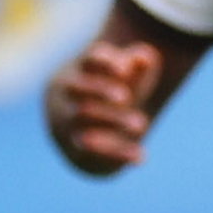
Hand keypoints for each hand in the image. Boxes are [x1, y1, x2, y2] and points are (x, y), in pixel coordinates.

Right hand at [45, 38, 159, 173]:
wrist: (79, 131)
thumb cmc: (106, 96)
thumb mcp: (122, 81)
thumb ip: (134, 67)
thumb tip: (145, 56)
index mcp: (79, 71)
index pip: (89, 60)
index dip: (104, 62)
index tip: (124, 69)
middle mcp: (67, 97)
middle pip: (79, 88)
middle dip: (102, 91)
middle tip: (126, 97)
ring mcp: (67, 124)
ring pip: (82, 120)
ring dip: (113, 120)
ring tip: (142, 124)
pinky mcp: (76, 151)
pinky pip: (92, 154)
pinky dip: (118, 154)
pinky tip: (141, 156)